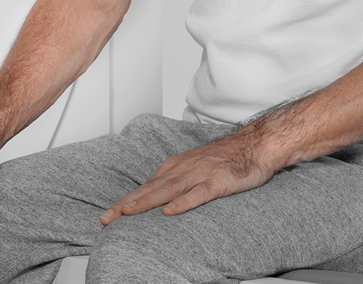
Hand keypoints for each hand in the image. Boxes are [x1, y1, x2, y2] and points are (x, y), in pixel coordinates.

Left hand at [100, 126, 281, 223]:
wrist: (256, 144)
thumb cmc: (226, 158)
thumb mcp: (195, 167)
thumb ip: (177, 181)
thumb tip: (159, 198)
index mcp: (176, 167)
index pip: (146, 187)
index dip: (126, 201)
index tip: (108, 215)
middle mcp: (183, 169)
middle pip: (150, 189)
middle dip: (127, 204)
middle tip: (106, 218)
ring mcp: (200, 175)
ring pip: (167, 191)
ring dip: (146, 202)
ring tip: (128, 212)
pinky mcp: (218, 182)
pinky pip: (198, 194)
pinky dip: (182, 203)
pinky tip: (169, 211)